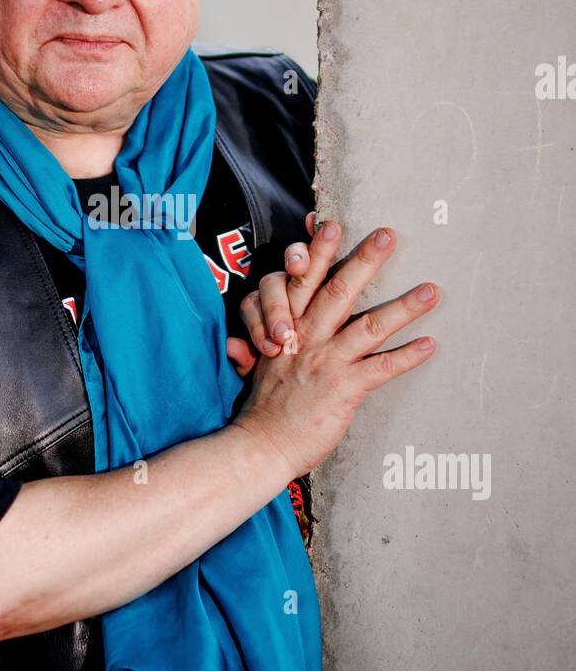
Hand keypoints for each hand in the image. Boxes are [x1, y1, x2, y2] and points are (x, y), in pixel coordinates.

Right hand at [232, 220, 439, 480]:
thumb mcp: (257, 364)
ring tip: (432, 291)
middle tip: (388, 236)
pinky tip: (430, 345)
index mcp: (286, 327)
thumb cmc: (262, 407)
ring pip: (367, 326)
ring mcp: (326, 362)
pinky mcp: (343, 389)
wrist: (261, 446)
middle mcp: (306, 338)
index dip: (314, 251)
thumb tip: (238, 338)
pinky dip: (406, 357)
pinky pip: (380, 369)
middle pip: (337, 290)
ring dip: (403, 307)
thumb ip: (255, 343)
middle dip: (364, 261)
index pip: (298, 280)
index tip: (329, 224)